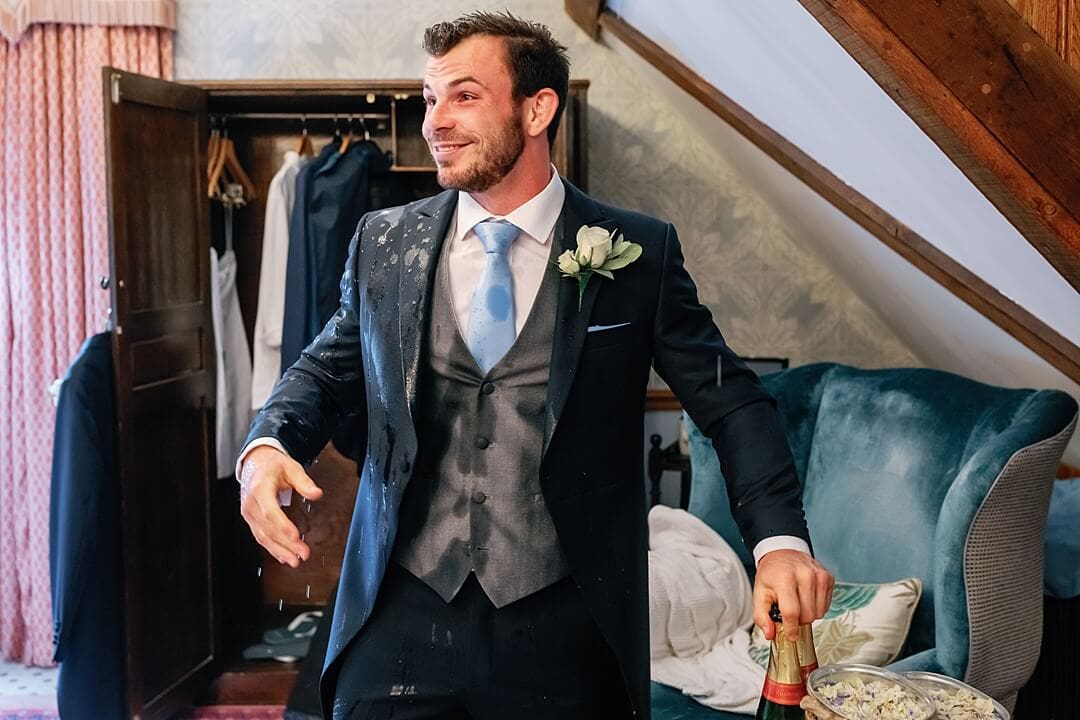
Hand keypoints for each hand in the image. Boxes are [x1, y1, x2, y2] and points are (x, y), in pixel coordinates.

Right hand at [239, 446, 323, 567]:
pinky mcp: (251, 520)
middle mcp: (251, 503)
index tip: (296, 537)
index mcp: (260, 488)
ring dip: (279, 551)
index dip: (282, 526)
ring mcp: (249, 514)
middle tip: (303, 554)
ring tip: (295, 561)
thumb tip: (317, 493)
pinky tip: (284, 557)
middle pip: (268, 528)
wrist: (255, 463)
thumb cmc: (273, 466)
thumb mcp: (291, 468)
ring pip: (263, 536)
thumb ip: (304, 482)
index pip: (270, 511)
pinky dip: (273, 548)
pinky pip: (261, 537)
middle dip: (286, 544)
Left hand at [752, 549, 833, 640]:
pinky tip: (807, 597)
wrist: (782, 552)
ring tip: (798, 603)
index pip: (792, 612)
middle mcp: (804, 575)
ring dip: (808, 613)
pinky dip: (817, 606)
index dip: (791, 629)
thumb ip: (761, 616)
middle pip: (808, 616)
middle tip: (790, 611)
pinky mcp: (828, 577)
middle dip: (798, 620)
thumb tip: (770, 633)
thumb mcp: (760, 593)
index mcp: (784, 579)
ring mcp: (818, 575)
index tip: (791, 635)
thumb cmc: (772, 574)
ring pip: (819, 613)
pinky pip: (827, 605)